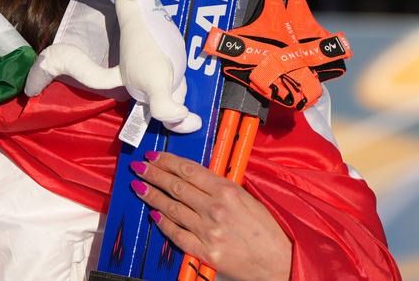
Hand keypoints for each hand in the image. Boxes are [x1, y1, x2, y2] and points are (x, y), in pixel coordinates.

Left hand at [131, 152, 291, 280]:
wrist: (280, 262)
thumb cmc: (268, 231)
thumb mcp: (248, 199)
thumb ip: (222, 188)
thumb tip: (198, 177)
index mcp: (228, 191)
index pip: (189, 171)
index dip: (167, 162)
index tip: (154, 156)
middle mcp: (215, 209)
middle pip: (176, 186)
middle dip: (153, 175)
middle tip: (139, 168)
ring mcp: (208, 231)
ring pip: (172, 208)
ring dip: (152, 196)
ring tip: (139, 187)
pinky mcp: (204, 252)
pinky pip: (177, 234)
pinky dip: (163, 223)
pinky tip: (154, 214)